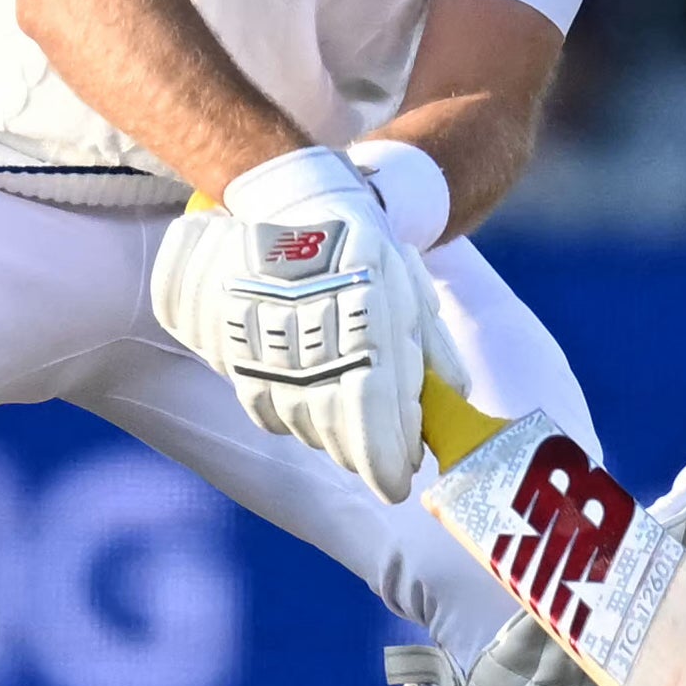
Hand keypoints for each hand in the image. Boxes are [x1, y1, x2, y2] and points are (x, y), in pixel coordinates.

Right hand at [152, 146, 466, 498]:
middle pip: (335, 432)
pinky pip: (263, 409)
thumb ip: (429, 344)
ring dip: (327, 437)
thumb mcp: (407, 285)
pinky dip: (289, 418)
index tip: (398, 483)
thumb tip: (454, 394)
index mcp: (362, 323)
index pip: (373, 418)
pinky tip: (306, 404)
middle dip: (361, 455)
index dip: (386, 461)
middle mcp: (311, 342)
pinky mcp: (231, 351)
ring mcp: (264, 348)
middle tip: (377, 461)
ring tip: (346, 426)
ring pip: (299, 424)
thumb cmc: (357, 245)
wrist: (284, 201)